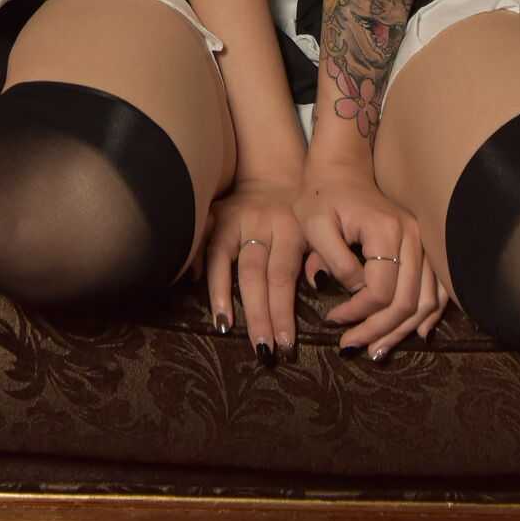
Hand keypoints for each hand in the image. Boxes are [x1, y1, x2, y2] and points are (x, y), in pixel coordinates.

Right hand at [200, 175, 307, 356]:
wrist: (272, 169)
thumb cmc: (299, 212)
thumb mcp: (316, 229)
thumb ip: (316, 258)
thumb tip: (316, 285)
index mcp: (291, 229)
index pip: (283, 276)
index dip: (282, 312)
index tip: (285, 345)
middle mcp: (263, 224)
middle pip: (256, 275)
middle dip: (258, 316)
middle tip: (262, 351)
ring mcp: (237, 219)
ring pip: (228, 262)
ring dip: (226, 300)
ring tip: (225, 331)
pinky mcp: (217, 217)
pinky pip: (208, 248)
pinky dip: (205, 273)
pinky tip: (203, 296)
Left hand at [294, 151, 446, 359]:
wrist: (340, 168)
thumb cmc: (321, 197)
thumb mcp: (314, 225)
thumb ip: (335, 261)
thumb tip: (356, 292)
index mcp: (386, 231)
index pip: (380, 290)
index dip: (357, 313)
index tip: (332, 319)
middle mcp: (414, 237)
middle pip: (407, 301)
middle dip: (379, 330)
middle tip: (350, 347)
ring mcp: (423, 241)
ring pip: (426, 300)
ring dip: (402, 330)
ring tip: (376, 349)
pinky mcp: (424, 246)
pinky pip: (438, 289)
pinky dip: (428, 314)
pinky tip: (415, 334)